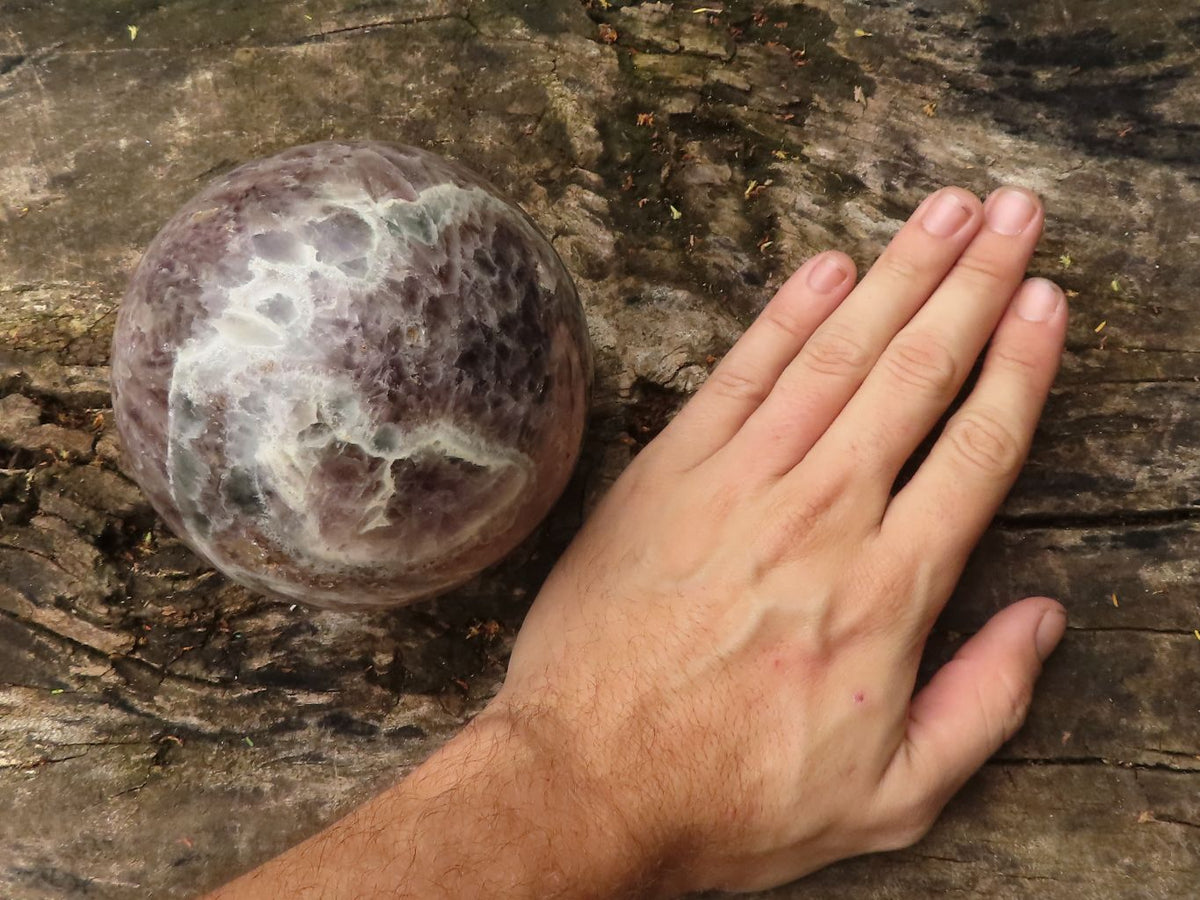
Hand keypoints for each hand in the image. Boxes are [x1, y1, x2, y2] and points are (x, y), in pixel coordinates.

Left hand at [492, 185, 1067, 892]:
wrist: (587, 779)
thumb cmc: (734, 796)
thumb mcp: (893, 798)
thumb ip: (986, 706)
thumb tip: (1044, 619)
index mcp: (889, 592)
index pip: (978, 450)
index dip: (1022, 366)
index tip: (1047, 302)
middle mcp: (822, 516)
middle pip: (917, 375)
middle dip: (975, 283)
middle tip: (1016, 212)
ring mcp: (738, 484)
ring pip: (837, 355)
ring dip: (897, 273)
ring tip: (945, 211)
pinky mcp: (666, 473)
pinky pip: (738, 373)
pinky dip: (785, 314)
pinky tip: (827, 265)